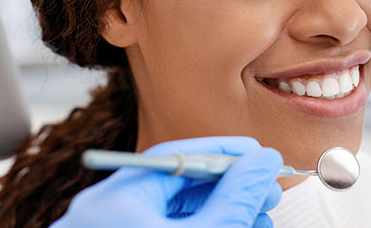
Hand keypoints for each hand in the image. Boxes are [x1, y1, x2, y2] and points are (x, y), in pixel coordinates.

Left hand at [50, 137, 282, 227]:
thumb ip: (234, 199)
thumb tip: (262, 162)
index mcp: (114, 203)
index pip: (175, 158)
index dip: (223, 153)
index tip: (259, 155)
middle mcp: (104, 215)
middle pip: (175, 184)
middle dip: (228, 185)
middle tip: (267, 189)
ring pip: (173, 211)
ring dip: (221, 210)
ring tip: (261, 217)